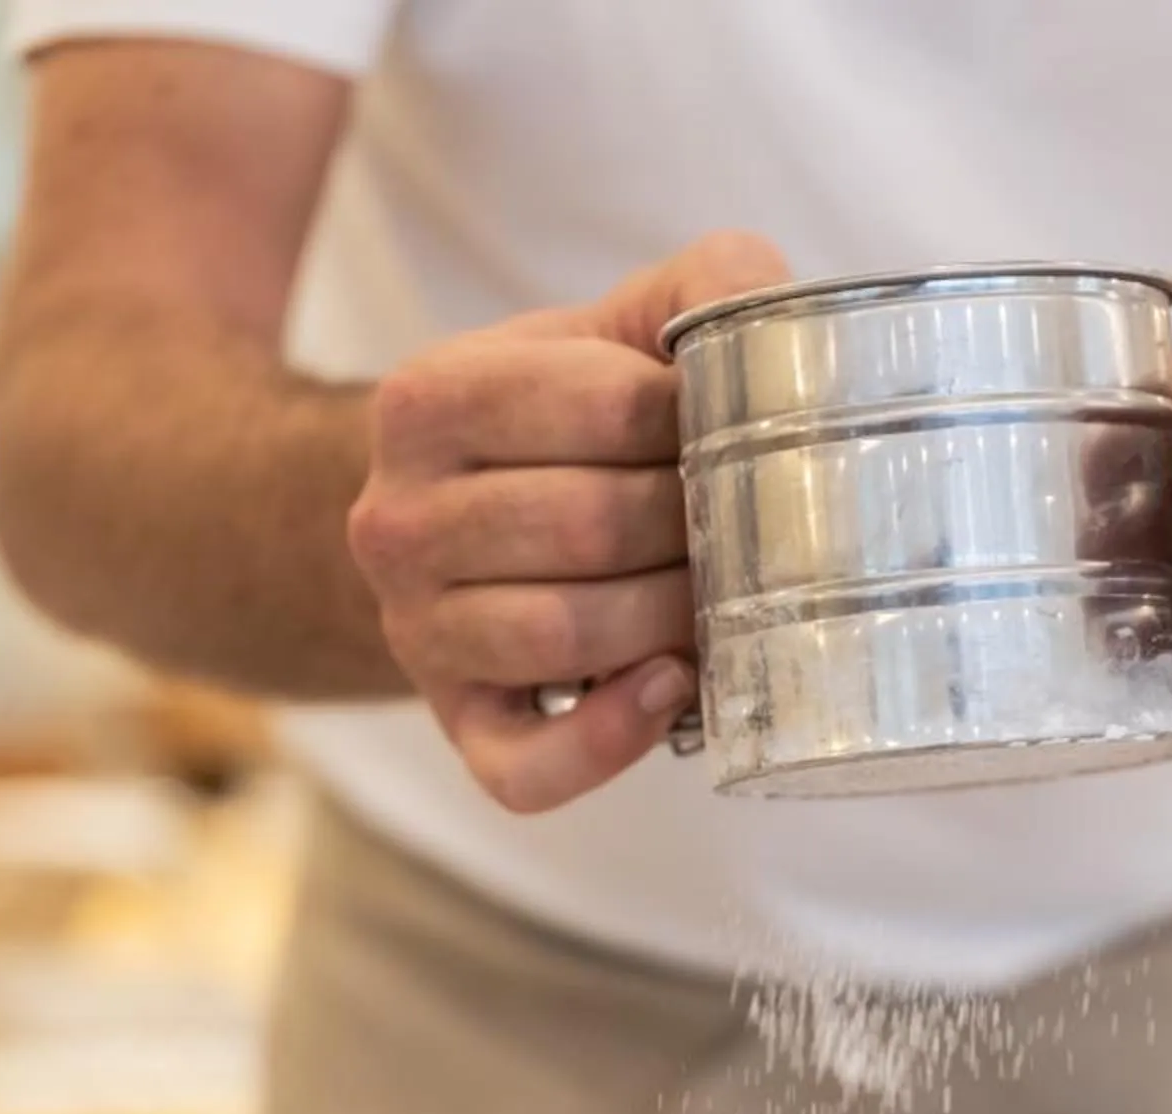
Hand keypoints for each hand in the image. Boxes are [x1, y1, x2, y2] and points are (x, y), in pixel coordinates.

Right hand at [347, 232, 790, 812]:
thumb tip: (777, 310)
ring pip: (565, 636)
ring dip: (670, 617)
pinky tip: (671, 688)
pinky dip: (613, 743)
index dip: (691, 420)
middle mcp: (394, 520)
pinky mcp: (459, 726)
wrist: (464, 514)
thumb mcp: (615, 328)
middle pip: (589, 525)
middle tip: (738, 519)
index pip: (601, 406)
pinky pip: (528, 768)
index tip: (718, 427)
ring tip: (714, 594)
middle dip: (693, 523)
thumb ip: (702, 288)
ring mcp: (417, 633)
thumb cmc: (568, 422)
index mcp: (424, 400)